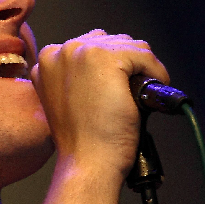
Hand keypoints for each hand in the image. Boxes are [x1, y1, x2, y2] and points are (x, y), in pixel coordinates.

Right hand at [30, 30, 169, 175]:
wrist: (87, 162)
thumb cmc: (81, 141)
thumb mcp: (68, 101)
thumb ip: (78, 78)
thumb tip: (108, 70)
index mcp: (48, 60)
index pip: (91, 45)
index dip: (113, 65)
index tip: (122, 83)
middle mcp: (61, 51)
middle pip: (111, 41)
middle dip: (127, 64)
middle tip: (133, 91)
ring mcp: (83, 52)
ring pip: (129, 45)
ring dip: (141, 67)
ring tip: (141, 93)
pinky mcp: (107, 60)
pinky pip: (144, 55)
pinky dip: (156, 72)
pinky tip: (152, 92)